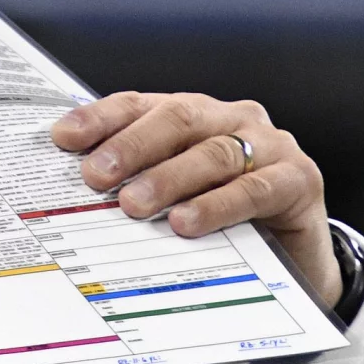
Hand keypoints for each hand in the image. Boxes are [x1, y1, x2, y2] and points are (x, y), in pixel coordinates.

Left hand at [50, 92, 341, 307]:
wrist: (296, 259)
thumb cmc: (227, 221)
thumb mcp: (176, 198)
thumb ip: (135, 183)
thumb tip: (77, 192)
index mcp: (194, 116)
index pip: (140, 105)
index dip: (101, 118)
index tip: (64, 138)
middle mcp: (230, 120)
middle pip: (176, 119)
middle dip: (132, 146)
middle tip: (96, 176)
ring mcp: (270, 145)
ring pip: (213, 153)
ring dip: (169, 178)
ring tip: (134, 204)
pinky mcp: (299, 179)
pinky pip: (254, 189)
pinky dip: (217, 205)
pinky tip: (187, 223)